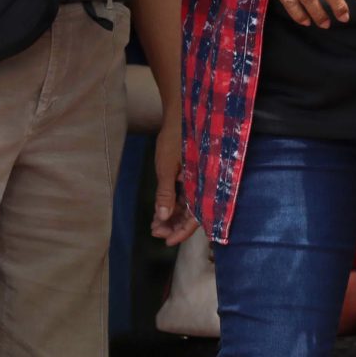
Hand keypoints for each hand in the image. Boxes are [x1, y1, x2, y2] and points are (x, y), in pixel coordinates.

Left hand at [150, 115, 198, 245]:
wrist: (180, 115)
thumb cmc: (174, 139)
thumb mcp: (166, 167)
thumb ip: (166, 193)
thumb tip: (163, 217)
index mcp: (200, 183)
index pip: (196, 216)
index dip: (183, 231)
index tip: (168, 241)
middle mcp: (201, 184)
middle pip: (191, 214)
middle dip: (174, 226)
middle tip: (155, 233)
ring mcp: (195, 179)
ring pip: (186, 206)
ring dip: (171, 217)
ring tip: (154, 226)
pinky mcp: (188, 174)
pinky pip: (182, 196)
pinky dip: (171, 204)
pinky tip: (160, 212)